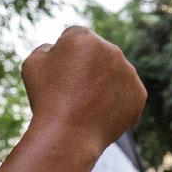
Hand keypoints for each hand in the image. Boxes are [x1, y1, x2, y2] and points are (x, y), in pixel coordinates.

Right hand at [22, 27, 145, 153]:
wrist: (67, 135)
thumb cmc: (46, 98)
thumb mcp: (33, 64)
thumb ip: (46, 48)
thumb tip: (58, 48)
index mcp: (85, 37)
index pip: (75, 38)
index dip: (64, 57)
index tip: (60, 76)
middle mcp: (112, 50)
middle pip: (97, 54)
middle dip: (87, 67)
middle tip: (73, 92)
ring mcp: (129, 72)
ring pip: (114, 73)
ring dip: (103, 83)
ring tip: (86, 104)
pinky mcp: (139, 94)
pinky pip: (125, 94)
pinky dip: (115, 102)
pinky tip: (100, 112)